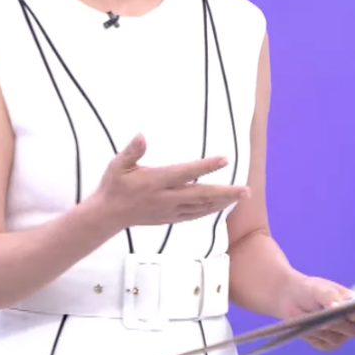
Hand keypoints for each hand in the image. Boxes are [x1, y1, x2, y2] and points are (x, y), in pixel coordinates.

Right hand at [89, 134, 249, 229]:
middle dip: (226, 192)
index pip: (186, 173)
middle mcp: (166, 198)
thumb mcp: (117, 165)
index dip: (206, 166)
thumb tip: (142, 135)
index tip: (225, 159)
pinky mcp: (170, 218)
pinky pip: (195, 215)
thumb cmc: (114, 186)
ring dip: (223, 202)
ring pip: (202, 207)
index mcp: (156, 182)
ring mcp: (170, 211)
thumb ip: (131, 151)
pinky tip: (221, 206)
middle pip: (202, 195)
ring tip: (241, 196)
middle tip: (247, 190)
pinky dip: (210, 210)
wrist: (108, 215)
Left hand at [277, 273, 354, 350]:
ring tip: (311, 317)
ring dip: (323, 329)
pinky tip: (306, 327)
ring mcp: (341, 336)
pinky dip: (314, 336)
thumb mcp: (319, 288)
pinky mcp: (328, 345)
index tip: (353, 311)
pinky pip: (324, 345)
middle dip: (339, 323)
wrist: (290, 298)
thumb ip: (330, 296)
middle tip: (325, 315)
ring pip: (338, 339)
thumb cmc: (310, 290)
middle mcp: (353, 322)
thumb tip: (337, 307)